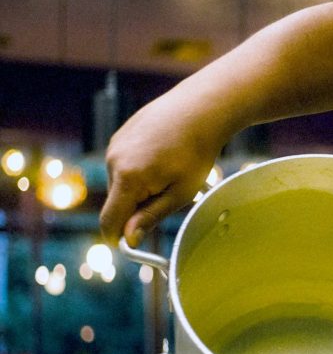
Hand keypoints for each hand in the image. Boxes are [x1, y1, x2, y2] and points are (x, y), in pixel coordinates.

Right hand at [99, 93, 227, 245]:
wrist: (202, 108)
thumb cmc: (198, 152)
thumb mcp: (181, 192)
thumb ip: (151, 216)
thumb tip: (128, 238)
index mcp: (128, 178)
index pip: (109, 220)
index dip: (117, 238)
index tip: (129, 245)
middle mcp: (114, 160)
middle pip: (118, 201)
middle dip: (138, 207)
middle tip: (171, 194)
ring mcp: (115, 144)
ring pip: (122, 182)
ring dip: (141, 186)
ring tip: (171, 169)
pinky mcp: (121, 134)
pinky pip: (125, 163)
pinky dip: (141, 168)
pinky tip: (164, 155)